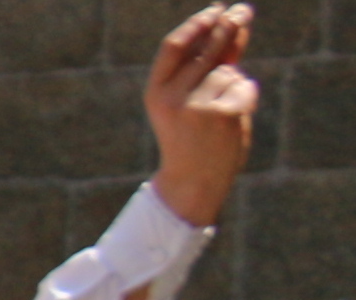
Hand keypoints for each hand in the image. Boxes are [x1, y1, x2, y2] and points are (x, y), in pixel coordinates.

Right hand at [147, 5, 255, 225]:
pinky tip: (234, 117)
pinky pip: (245, 87)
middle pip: (206, 49)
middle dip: (228, 27)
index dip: (196, 24)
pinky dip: (247, 97)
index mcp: (155, 92)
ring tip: (223, 111)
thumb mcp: (189, 100)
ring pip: (229, 72)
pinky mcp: (222, 113)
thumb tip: (229, 26)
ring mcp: (197, 105)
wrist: (193, 180)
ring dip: (235, 83)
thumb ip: (206, 67)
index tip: (217, 9)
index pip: (174, 46)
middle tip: (243, 12)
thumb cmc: (192, 138)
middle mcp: (172, 96)